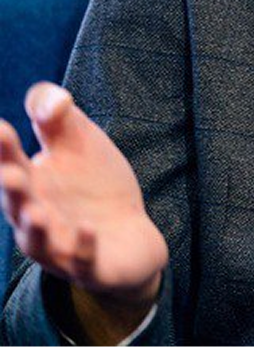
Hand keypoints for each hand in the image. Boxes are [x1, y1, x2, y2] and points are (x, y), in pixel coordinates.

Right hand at [0, 82, 167, 306]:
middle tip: (10, 174)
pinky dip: (82, 246)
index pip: (9, 165)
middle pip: (17, 206)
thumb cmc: (94, 185)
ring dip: (37, 227)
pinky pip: (83, 259)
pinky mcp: (90, 263)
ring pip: (41, 240)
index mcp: (30, 185)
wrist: (129, 235)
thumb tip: (53, 100)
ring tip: (38, 212)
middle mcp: (35, 218)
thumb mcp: (80, 141)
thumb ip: (58, 117)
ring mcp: (60, 245)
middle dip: (11, 191)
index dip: (3, 149)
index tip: (0, 127)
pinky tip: (87, 229)